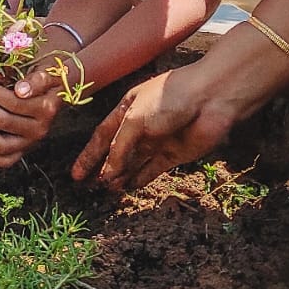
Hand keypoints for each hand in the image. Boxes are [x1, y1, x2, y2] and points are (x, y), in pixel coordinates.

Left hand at [0, 61, 67, 167]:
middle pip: (3, 122)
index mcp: (46, 109)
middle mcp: (40, 129)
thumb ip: (38, 79)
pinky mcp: (23, 151)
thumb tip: (21, 90)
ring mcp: (31, 143)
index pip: (13, 103)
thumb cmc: (50, 74)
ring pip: (0, 144)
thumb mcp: (48, 69)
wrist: (59, 88)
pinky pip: (4, 161)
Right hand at [71, 67, 233, 192]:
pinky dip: (141, 179)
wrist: (211, 98)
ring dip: (121, 176)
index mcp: (127, 109)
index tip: (76, 175)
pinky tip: (129, 188)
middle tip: (90, 187)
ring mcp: (158, 140)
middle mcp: (141, 125)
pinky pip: (153, 169)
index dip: (89, 155)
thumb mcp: (136, 119)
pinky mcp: (174, 154)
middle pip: (117, 151)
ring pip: (134, 162)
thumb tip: (106, 174)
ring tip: (108, 191)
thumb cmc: (170, 98)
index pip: (102, 136)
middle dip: (103, 168)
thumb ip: (119, 148)